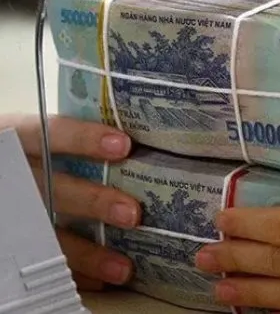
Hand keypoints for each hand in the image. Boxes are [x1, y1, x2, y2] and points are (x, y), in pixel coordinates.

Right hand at [1, 114, 140, 289]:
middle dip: (93, 202)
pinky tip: (100, 280)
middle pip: (52, 188)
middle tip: (132, 213)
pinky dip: (70, 271)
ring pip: (44, 233)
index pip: (47, 133)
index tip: (123, 145)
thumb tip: (134, 145)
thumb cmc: (25, 152)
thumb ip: (71, 139)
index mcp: (17, 138)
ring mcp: (11, 207)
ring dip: (87, 253)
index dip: (83, 139)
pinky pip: (37, 259)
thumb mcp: (34, 137)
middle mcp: (12, 173)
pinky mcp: (12, 239)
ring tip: (122, 267)